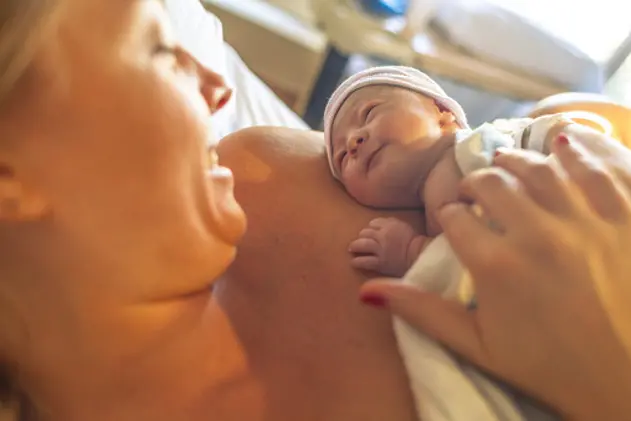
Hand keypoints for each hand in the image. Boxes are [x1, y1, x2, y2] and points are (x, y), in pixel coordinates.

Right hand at [360, 134, 630, 419]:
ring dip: (516, 161)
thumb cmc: (548, 367)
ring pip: (539, 167)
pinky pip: (597, 168)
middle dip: (475, 184)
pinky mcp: (626, 215)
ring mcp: (586, 220)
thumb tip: (364, 291)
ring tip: (508, 164)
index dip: (449, 215)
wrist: (627, 384)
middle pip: (491, 182)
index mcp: (495, 264)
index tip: (454, 221)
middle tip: (475, 192)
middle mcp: (536, 232)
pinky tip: (561, 144)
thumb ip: (420, 312)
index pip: (455, 217)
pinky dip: (576, 151)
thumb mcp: (477, 346)